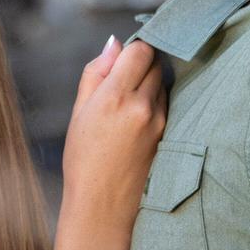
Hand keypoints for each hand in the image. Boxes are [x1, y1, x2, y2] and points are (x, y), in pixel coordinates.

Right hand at [61, 36, 166, 225]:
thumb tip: (114, 43)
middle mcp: (142, 105)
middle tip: (124, 80)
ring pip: (163, 82)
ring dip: (150, 83)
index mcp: (115, 96)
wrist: (102, 206)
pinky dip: (156, 102)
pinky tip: (139, 121)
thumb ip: (96, 73)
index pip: (141, 50)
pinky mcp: (170, 134)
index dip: (133, 49)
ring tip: (128, 106)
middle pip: (156, 62)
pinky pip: (168, 104)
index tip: (124, 58)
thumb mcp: (79, 112)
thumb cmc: (83, 160)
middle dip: (142, 63)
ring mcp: (160, 121)